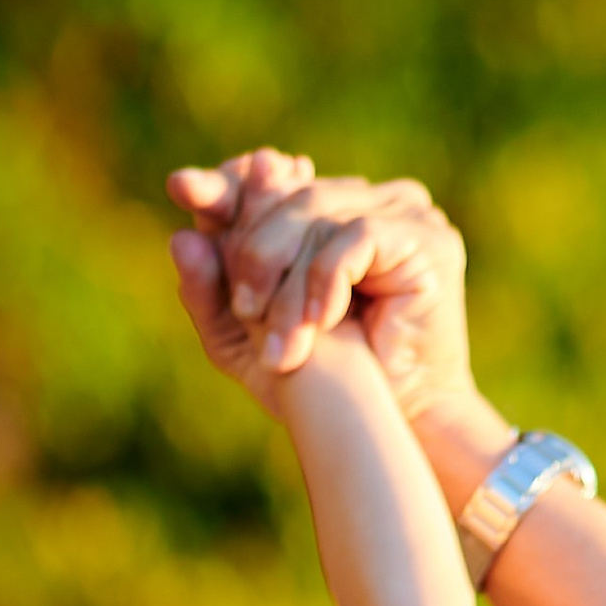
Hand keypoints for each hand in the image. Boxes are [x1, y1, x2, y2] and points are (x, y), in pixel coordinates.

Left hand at [167, 153, 481, 414]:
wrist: (404, 423)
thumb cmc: (329, 389)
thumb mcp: (248, 343)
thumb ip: (213, 292)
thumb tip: (180, 235)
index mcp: (327, 213)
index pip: (269, 182)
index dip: (225, 185)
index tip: (180, 188)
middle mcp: (365, 201)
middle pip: (291, 197)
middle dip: (256, 251)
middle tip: (245, 309)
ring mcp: (402, 211)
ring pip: (320, 216)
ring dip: (292, 284)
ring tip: (282, 342)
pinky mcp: (425, 236)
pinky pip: (358, 237)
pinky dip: (329, 280)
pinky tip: (323, 322)